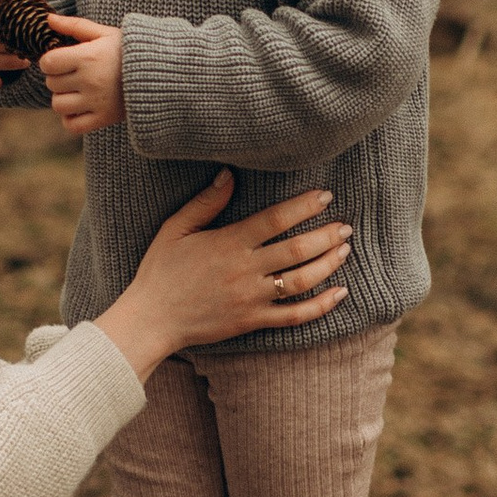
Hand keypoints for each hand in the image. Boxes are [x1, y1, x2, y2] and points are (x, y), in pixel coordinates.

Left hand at [42, 15, 125, 134]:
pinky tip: (80, 107)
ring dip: (63, 98)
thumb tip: (48, 19)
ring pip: (58, 105)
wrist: (161, 73)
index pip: (48, 63)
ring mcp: (97, 102)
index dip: (50, 61)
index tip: (61, 60)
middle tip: (73, 73)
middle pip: (52, 84)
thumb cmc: (129, 50)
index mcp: (88, 57)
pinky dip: (71, 118)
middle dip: (58, 78)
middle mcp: (90, 81)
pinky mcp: (104, 118)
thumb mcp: (105, 33)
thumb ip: (75, 26)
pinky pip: (72, 125)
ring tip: (77, 91)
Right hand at [97, 178, 351, 379]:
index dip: (305, 206)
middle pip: (297, 250)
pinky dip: (321, 306)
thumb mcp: (176, 228)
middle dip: (327, 235)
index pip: (276, 219)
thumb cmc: (161, 271)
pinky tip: (340, 293)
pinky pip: (294, 316)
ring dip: (328, 264)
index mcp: (229, 242)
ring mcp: (252, 299)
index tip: (326, 196)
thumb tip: (230, 174)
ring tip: (344, 250)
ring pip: (302, 281)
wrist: (151, 319)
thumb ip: (205, 202)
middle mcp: (245, 270)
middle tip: (345, 225)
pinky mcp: (253, 322)